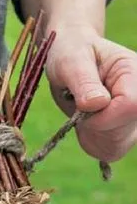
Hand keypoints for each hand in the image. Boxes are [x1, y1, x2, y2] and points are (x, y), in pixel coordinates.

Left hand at [45, 26, 136, 163]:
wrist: (71, 58)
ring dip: (91, 135)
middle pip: (123, 132)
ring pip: (117, 146)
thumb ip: (84, 81)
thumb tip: (96, 104)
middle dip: (93, 126)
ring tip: (82, 112)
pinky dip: (92, 143)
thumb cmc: (71, 52)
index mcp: (134, 73)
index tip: (80, 108)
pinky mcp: (125, 132)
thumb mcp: (71, 60)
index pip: (130, 107)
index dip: (101, 116)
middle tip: (79, 106)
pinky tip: (86, 124)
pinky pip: (110, 151)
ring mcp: (135, 118)